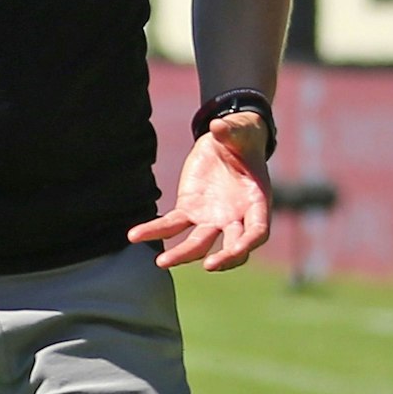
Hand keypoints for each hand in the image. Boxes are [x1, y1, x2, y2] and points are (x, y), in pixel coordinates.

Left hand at [129, 113, 270, 271]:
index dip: (249, 243)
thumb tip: (218, 126)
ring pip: (199, 243)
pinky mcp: (190, 211)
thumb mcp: (238, 131)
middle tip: (209, 266)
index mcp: (256, 202)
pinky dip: (154, 230)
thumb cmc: (240, 137)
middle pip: (232, 245)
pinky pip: (172, 225)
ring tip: (161, 262)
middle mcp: (237, 217)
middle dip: (224, 258)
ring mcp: (212, 218)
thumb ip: (230, 131)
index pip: (258, 231)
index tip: (238, 252)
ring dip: (182, 254)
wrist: (226, 141)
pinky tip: (134, 236)